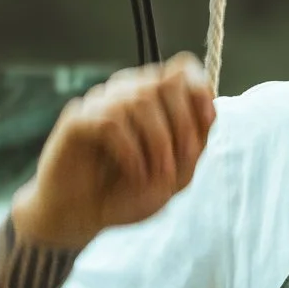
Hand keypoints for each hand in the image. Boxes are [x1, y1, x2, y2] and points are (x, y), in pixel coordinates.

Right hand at [12, 55, 216, 251]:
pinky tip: (135, 173)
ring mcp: (100, 103)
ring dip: (158, 142)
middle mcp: (127, 93)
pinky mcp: (77, 120)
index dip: (199, 90)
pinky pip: (111, 121)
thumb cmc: (128, 193)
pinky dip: (131, 151)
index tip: (208, 122)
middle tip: (183, 159)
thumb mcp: (176, 174)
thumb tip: (211, 110)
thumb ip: (195, 142)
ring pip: (140, 100)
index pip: (182, 69)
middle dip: (183, 123)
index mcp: (155, 100)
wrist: (82, 218)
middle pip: (165, 81)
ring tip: (157, 175)